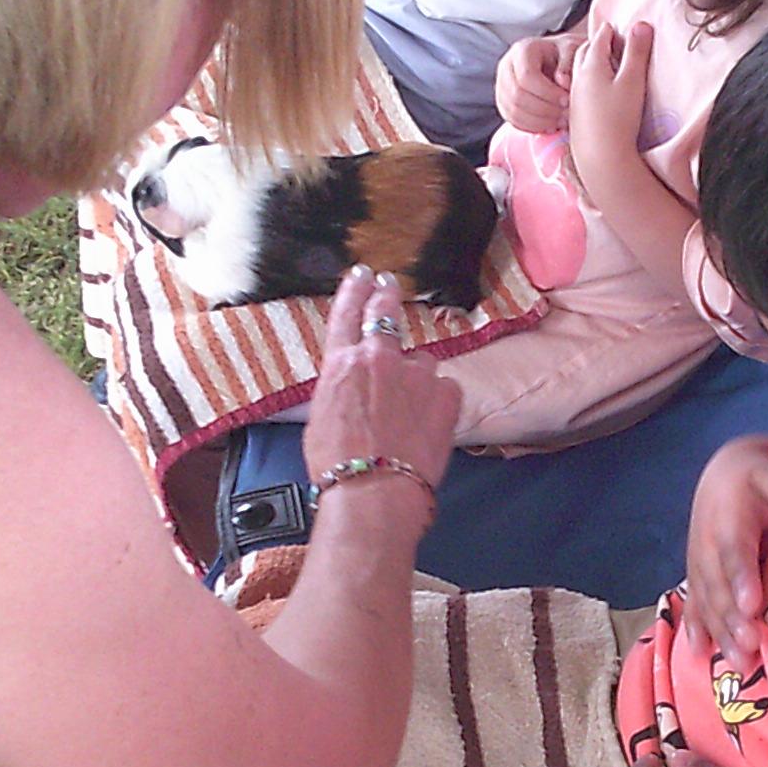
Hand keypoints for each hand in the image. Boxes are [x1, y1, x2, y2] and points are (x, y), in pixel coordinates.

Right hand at [307, 267, 460, 508]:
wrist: (374, 491)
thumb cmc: (338, 466)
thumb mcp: (321, 419)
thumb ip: (341, 390)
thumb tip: (352, 387)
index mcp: (342, 364)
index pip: (348, 314)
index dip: (354, 290)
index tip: (361, 275)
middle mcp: (379, 359)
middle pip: (386, 315)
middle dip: (386, 296)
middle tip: (388, 285)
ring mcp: (417, 374)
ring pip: (420, 363)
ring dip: (416, 377)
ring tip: (408, 412)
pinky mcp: (446, 395)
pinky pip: (445, 388)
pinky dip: (439, 401)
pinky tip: (428, 423)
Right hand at [496, 36, 575, 134]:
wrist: (555, 59)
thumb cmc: (565, 54)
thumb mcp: (572, 50)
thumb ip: (568, 63)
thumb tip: (562, 81)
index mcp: (522, 50)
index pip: (527, 76)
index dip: (548, 92)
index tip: (567, 100)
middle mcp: (506, 67)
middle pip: (517, 96)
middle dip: (544, 109)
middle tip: (565, 114)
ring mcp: (502, 86)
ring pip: (513, 111)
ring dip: (539, 121)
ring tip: (561, 121)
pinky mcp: (503, 103)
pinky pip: (513, 121)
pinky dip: (533, 127)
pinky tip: (550, 125)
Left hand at [565, 20, 654, 202]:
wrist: (601, 157)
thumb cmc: (619, 117)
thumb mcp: (633, 80)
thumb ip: (637, 52)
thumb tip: (642, 24)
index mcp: (591, 64)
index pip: (601, 36)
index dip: (615, 30)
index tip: (626, 30)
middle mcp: (578, 78)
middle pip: (587, 51)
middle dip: (601, 44)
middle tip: (618, 44)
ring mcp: (575, 97)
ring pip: (581, 71)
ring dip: (594, 64)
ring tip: (611, 67)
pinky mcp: (576, 114)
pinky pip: (581, 89)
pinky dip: (590, 83)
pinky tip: (601, 94)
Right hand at [686, 436, 767, 665]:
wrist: (726, 472)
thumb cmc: (756, 473)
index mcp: (727, 516)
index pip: (735, 550)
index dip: (741, 577)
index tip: (752, 603)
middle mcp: (707, 542)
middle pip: (718, 584)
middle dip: (731, 617)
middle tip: (749, 646)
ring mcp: (700, 561)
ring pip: (707, 600)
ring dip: (719, 632)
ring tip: (736, 662)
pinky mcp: (698, 574)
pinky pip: (695, 604)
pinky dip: (696, 629)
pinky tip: (700, 653)